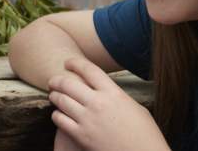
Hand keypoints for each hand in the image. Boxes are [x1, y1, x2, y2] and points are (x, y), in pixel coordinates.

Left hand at [47, 57, 167, 150]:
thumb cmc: (145, 134)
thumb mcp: (134, 107)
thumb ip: (115, 96)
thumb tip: (104, 90)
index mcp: (114, 93)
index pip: (89, 70)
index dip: (75, 63)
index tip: (68, 63)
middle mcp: (98, 103)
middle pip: (68, 83)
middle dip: (57, 80)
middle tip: (53, 81)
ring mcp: (88, 120)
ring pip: (60, 100)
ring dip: (54, 96)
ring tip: (54, 96)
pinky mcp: (81, 136)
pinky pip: (60, 120)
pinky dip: (56, 115)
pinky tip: (59, 115)